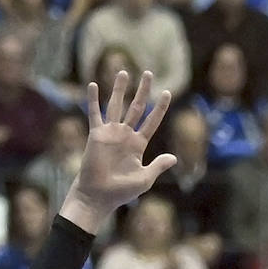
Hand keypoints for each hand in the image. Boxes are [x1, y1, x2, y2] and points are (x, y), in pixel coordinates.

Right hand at [60, 71, 176, 234]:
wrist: (98, 196)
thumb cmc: (121, 192)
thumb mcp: (144, 179)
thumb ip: (158, 166)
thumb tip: (174, 158)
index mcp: (138, 145)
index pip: (152, 121)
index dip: (160, 108)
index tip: (167, 92)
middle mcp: (125, 135)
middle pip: (136, 107)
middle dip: (143, 90)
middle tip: (148, 73)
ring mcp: (111, 133)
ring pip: (117, 105)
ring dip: (119, 89)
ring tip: (123, 72)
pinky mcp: (96, 135)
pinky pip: (95, 113)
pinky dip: (94, 99)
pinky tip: (93, 85)